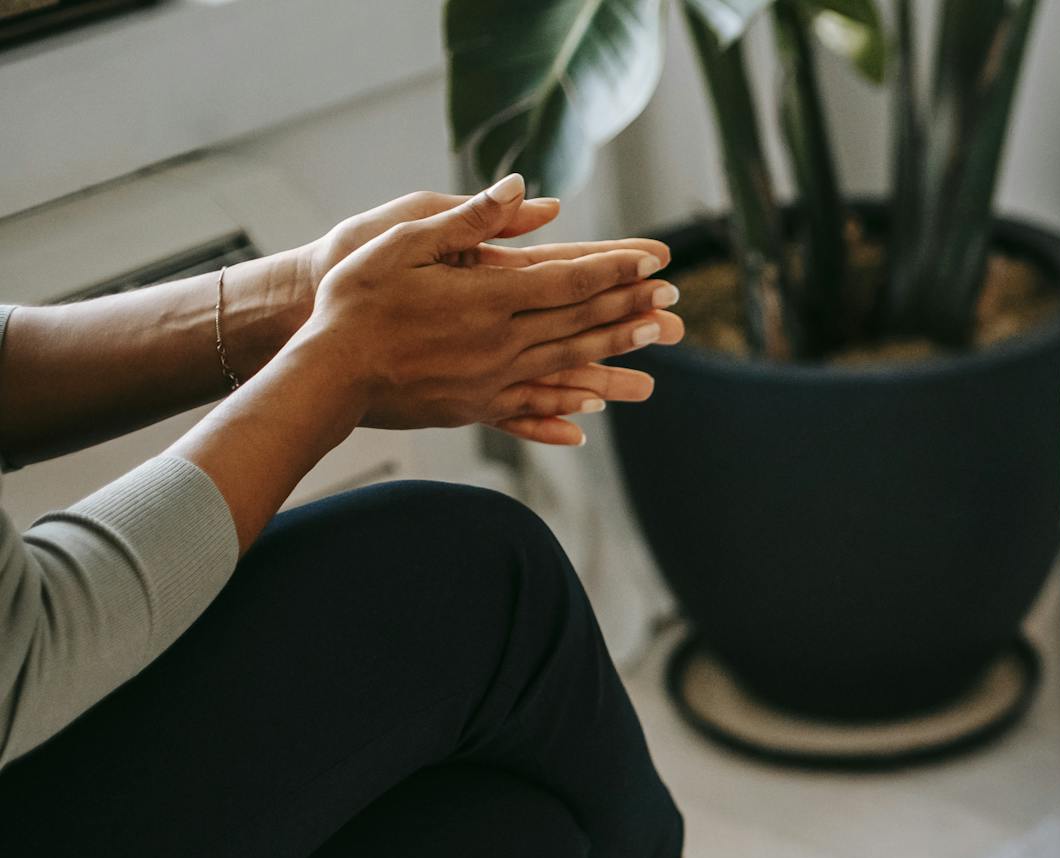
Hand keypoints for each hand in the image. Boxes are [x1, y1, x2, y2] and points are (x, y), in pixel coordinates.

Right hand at [292, 175, 683, 441]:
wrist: (325, 372)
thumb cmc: (354, 298)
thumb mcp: (404, 242)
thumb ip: (468, 218)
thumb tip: (522, 188)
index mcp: (488, 298)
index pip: (570, 280)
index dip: (617, 270)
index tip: (656, 262)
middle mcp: (500, 342)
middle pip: (580, 322)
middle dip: (631, 307)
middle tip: (675, 300)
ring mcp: (492, 379)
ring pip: (568, 362)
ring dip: (615, 349)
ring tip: (656, 339)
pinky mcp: (475, 406)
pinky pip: (532, 405)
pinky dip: (567, 403)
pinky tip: (593, 407)